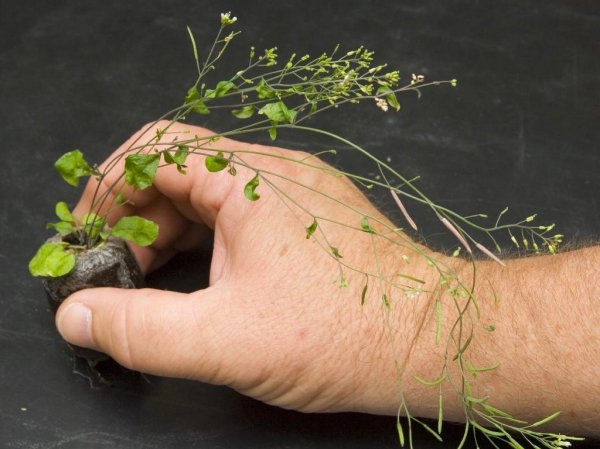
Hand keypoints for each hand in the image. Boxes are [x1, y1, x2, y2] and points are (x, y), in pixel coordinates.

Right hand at [55, 121, 432, 413]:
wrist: (435, 339)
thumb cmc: (346, 333)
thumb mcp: (226, 340)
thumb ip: (140, 329)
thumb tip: (80, 315)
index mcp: (249, 179)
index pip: (153, 151)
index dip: (108, 190)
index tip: (86, 236)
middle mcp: (274, 172)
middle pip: (178, 171)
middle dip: (133, 216)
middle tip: (112, 269)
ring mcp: (296, 193)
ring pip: (209, 195)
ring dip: (168, 231)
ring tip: (145, 280)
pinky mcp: (309, 218)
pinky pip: (240, 214)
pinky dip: (205, 240)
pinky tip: (198, 278)